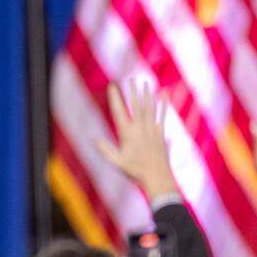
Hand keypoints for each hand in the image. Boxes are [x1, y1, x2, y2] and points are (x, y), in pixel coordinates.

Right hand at [97, 82, 177, 199]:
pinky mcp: (161, 132)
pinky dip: (164, 103)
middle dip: (132, 91)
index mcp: (127, 133)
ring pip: (149, 107)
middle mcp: (140, 128)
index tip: (112, 85)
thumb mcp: (116, 162)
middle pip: (136, 105)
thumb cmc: (134, 171)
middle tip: (130, 78)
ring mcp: (152, 129)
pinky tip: (164, 93)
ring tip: (144, 82)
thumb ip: (104, 149)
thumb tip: (92, 138)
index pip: (119, 111)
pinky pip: (162, 114)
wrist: (157, 177)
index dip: (115, 97)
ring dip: (147, 94)